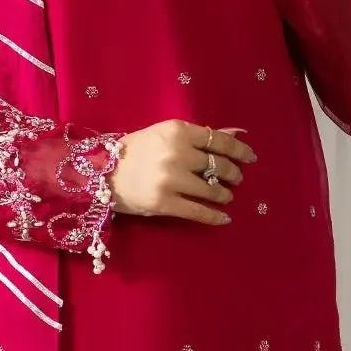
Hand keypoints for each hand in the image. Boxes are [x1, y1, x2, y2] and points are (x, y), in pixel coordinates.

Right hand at [109, 121, 255, 225]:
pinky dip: (215, 217)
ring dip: (224, 195)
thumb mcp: (167, 134)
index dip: (239, 150)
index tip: (250, 157)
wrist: (100, 173)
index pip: (219, 140)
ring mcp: (171, 180)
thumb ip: (202, 135)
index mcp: (178, 131)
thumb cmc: (135, 151)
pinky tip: (224, 218)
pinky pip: (198, 212)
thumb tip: (238, 133)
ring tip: (226, 196)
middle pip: (218, 166)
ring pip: (212, 190)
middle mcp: (177, 153)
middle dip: (233, 174)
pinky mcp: (164, 203)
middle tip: (236, 179)